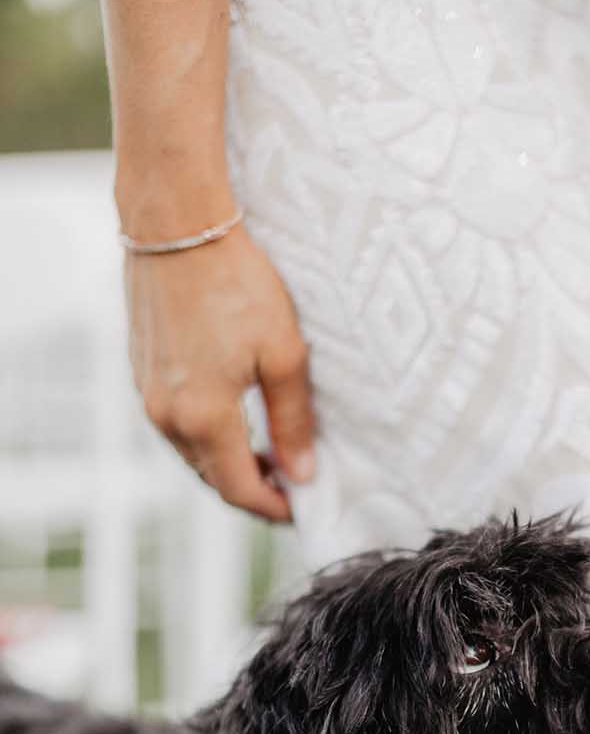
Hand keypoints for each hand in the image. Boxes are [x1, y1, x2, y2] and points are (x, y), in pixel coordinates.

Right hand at [125, 223, 314, 520]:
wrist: (176, 225)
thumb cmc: (236, 282)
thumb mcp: (283, 353)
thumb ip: (293, 420)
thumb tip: (303, 473)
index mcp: (203, 417)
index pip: (240, 489)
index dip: (274, 508)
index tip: (303, 508)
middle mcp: (167, 416)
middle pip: (214, 479)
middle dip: (254, 491)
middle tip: (295, 485)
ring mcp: (148, 395)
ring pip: (194, 455)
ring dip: (231, 464)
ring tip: (273, 455)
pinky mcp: (142, 373)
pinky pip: (177, 426)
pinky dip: (209, 437)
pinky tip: (238, 421)